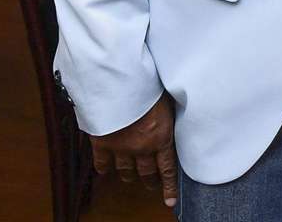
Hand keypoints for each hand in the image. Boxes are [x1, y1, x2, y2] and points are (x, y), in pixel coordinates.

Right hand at [90, 93, 178, 207]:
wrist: (118, 82)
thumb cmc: (147, 84)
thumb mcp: (167, 99)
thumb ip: (169, 113)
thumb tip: (180, 111)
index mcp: (161, 137)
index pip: (168, 168)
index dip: (169, 186)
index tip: (170, 200)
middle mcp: (141, 148)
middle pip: (147, 172)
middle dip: (150, 180)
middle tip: (151, 184)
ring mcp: (120, 148)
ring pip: (125, 170)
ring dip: (129, 176)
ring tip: (130, 178)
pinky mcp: (101, 143)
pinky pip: (102, 162)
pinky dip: (104, 169)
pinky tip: (105, 172)